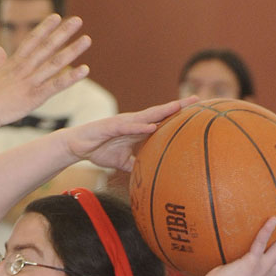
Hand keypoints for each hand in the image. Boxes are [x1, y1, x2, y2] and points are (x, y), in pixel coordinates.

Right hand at [0, 14, 90, 127]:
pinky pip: (56, 85)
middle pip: (47, 47)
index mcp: (14, 63)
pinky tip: (85, 70)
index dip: (45, 28)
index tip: (56, 16)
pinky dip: (71, 77)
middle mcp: (24, 69)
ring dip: (72, 51)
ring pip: (55, 63)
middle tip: (78, 20)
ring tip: (86, 40)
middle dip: (63, 33)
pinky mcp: (35, 97)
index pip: (32, 40)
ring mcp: (30, 82)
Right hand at [66, 97, 197, 170]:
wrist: (77, 147)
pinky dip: (140, 127)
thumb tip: (148, 177)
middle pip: (159, 112)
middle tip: (197, 99)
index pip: (162, 119)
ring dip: (162, 111)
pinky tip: (152, 127)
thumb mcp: (122, 162)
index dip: (179, 114)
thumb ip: (136, 165)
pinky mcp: (111, 127)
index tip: (198, 109)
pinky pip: (128, 127)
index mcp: (138, 129)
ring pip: (146, 116)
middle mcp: (133, 122)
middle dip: (177, 106)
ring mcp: (123, 123)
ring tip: (179, 106)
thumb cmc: (99, 150)